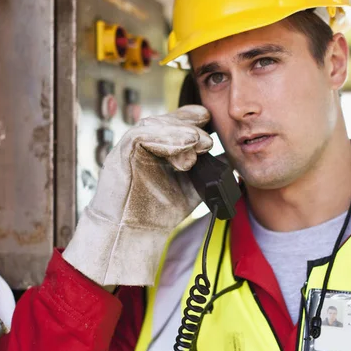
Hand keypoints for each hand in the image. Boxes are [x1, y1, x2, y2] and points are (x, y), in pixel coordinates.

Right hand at [63, 105, 212, 285]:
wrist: (135, 233)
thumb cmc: (158, 212)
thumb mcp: (193, 188)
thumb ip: (210, 172)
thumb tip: (231, 157)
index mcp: (158, 147)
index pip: (174, 122)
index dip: (192, 117)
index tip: (209, 122)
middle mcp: (142, 144)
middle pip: (165, 119)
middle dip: (189, 125)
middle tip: (207, 142)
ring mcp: (129, 148)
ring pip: (153, 124)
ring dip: (179, 132)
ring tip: (197, 143)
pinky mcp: (119, 155)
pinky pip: (139, 136)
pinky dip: (164, 139)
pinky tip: (182, 147)